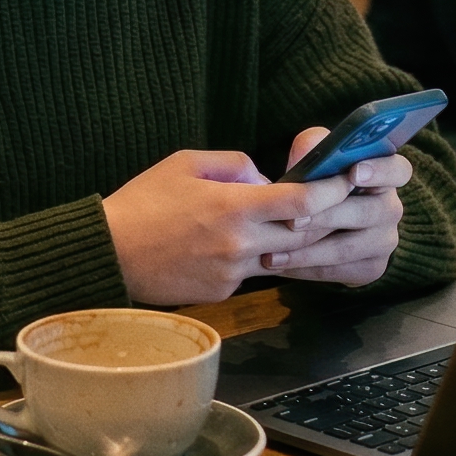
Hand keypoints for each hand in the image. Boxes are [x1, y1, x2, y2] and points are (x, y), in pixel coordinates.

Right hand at [101, 148, 362, 306]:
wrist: (109, 253)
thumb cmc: (143, 202)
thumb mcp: (186, 163)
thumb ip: (234, 164)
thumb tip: (266, 179)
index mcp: (234, 206)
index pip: (301, 200)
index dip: (331, 190)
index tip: (346, 180)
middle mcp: (241, 244)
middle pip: (304, 234)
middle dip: (326, 218)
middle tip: (340, 202)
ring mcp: (233, 273)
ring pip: (283, 257)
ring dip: (295, 242)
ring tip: (301, 222)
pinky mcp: (223, 292)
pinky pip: (254, 272)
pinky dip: (259, 257)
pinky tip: (246, 245)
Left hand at [259, 125, 412, 287]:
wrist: (316, 222)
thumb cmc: (317, 181)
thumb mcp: (315, 157)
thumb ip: (313, 147)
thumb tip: (309, 152)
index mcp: (386, 175)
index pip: (399, 170)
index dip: (380, 171)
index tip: (354, 173)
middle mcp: (391, 208)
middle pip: (367, 212)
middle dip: (326, 217)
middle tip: (293, 221)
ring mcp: (384, 241)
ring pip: (347, 248)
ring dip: (307, 251)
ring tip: (273, 252)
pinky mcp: (371, 268)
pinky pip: (338, 271)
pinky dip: (305, 268)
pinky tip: (280, 264)